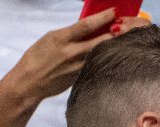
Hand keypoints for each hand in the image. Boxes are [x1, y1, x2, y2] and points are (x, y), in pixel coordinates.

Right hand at [2, 9, 146, 102]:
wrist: (30, 82)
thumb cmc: (37, 57)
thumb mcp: (51, 39)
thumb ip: (70, 34)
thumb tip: (88, 28)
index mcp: (61, 38)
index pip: (86, 25)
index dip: (102, 17)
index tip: (114, 11)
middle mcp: (71, 52)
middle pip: (100, 40)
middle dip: (116, 33)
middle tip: (129, 26)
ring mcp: (78, 67)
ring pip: (101, 54)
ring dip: (115, 46)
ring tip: (127, 40)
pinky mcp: (81, 78)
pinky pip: (97, 66)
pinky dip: (106, 59)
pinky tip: (116, 56)